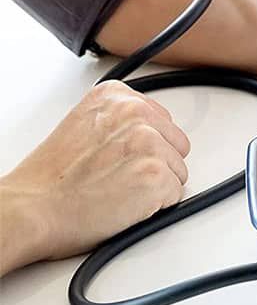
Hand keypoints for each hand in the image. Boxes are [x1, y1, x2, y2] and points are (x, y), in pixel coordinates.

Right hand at [0, 82, 190, 274]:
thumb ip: (121, 121)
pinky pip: (175, 195)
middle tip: (117, 178)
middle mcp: (135, 112)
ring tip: (116, 190)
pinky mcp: (156, 174)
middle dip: (155, 164)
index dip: (144, 149)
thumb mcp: (85, 124)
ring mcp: (148, 143)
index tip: (117, 158)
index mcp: (117, 96)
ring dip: (155, 186)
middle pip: (176, 145)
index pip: (163, 122)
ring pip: (177, 171)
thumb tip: (151, 131)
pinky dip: (155, 206)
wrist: (31, 209)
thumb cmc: (51, 179)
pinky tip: (123, 204)